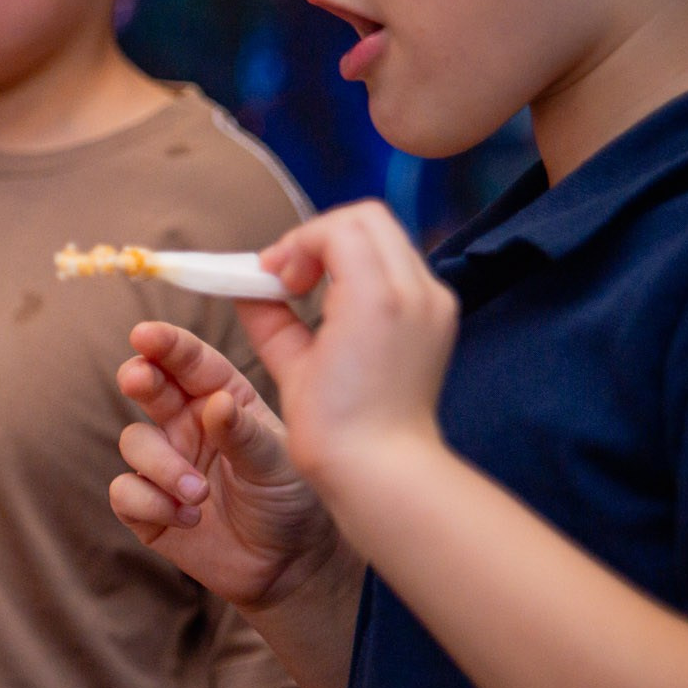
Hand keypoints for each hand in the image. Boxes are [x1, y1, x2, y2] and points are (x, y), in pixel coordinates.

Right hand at [111, 321, 343, 611]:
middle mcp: (188, 425)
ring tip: (198, 492)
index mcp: (222, 399)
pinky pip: (124, 492)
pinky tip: (187, 519)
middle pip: (148, 388)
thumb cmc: (292, 502)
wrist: (289, 567)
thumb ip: (244, 433)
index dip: (166, 344)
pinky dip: (151, 503)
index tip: (145, 333)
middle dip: (139, 378)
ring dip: (161, 465)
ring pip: (133, 442)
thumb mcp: (279, 462)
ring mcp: (164, 464)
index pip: (189, 362)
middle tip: (140, 380)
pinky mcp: (148, 507)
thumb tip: (215, 404)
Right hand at [257, 200, 457, 486]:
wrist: (384, 468)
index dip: (295, 244)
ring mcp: (434, 302)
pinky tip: (341, 308)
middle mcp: (416, 290)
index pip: (337, 228)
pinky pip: (400, 267)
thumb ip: (268, 314)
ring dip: (343, 252)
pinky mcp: (439, 316)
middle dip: (319, 238)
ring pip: (386, 237)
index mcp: (377, 297)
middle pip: (365, 218)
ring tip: (312, 292)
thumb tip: (249, 288)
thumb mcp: (290, 365)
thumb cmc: (335, 428)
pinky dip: (366, 272)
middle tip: (290, 279)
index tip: (272, 277)